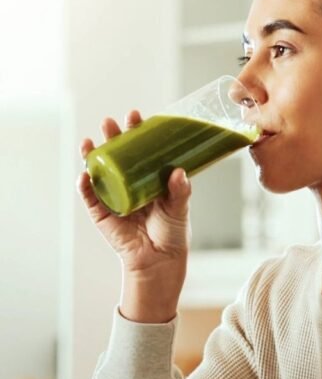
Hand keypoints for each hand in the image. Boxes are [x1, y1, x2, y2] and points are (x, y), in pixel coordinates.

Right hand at [77, 110, 191, 322]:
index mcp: (148, 178)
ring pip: (99, 171)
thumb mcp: (179, 208)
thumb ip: (180, 191)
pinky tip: (85, 174)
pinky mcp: (102, 214)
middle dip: (112, 136)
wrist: (160, 261)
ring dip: (92, 155)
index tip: (137, 116)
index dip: (137, 132)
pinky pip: (90, 197)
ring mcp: (113, 197)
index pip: (141, 149)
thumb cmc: (172, 233)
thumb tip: (177, 171)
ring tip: (90, 141)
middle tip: (112, 123)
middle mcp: (129, 183)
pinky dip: (85, 185)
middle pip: (117, 154)